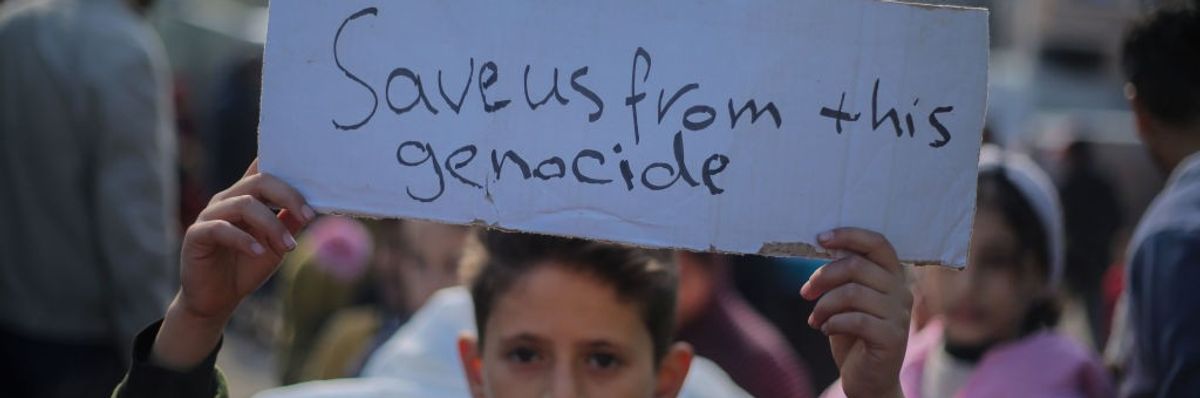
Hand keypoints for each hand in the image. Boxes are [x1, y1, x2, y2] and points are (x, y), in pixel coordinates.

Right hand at [152, 160, 314, 369]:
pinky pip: (220, 228)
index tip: (313, 174)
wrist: (217, 299)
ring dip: (271, 224)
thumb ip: (290, 223)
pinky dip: (243, 239)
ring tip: (288, 247)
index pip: (262, 168)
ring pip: (244, 204)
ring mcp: (209, 215)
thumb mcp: (277, 244)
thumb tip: (313, 206)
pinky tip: (258, 252)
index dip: (283, 162)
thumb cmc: (247, 266)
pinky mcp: (196, 235)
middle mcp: (227, 200)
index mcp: (247, 197)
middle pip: (259, 181)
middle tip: (308, 216)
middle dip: (288, 196)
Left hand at [801, 228, 910, 397]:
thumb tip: (824, 245)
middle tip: (805, 292)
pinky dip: (833, 323)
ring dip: (824, 305)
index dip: (849, 235)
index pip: (878, 243)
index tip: (820, 239)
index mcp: (893, 276)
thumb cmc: (854, 335)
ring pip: (853, 293)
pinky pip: (856, 320)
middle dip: (823, 276)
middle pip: (857, 266)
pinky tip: (826, 330)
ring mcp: (900, 315)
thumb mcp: (848, 299)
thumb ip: (845, 275)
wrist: (868, 379)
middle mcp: (901, 291)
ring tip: (814, 318)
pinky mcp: (893, 338)